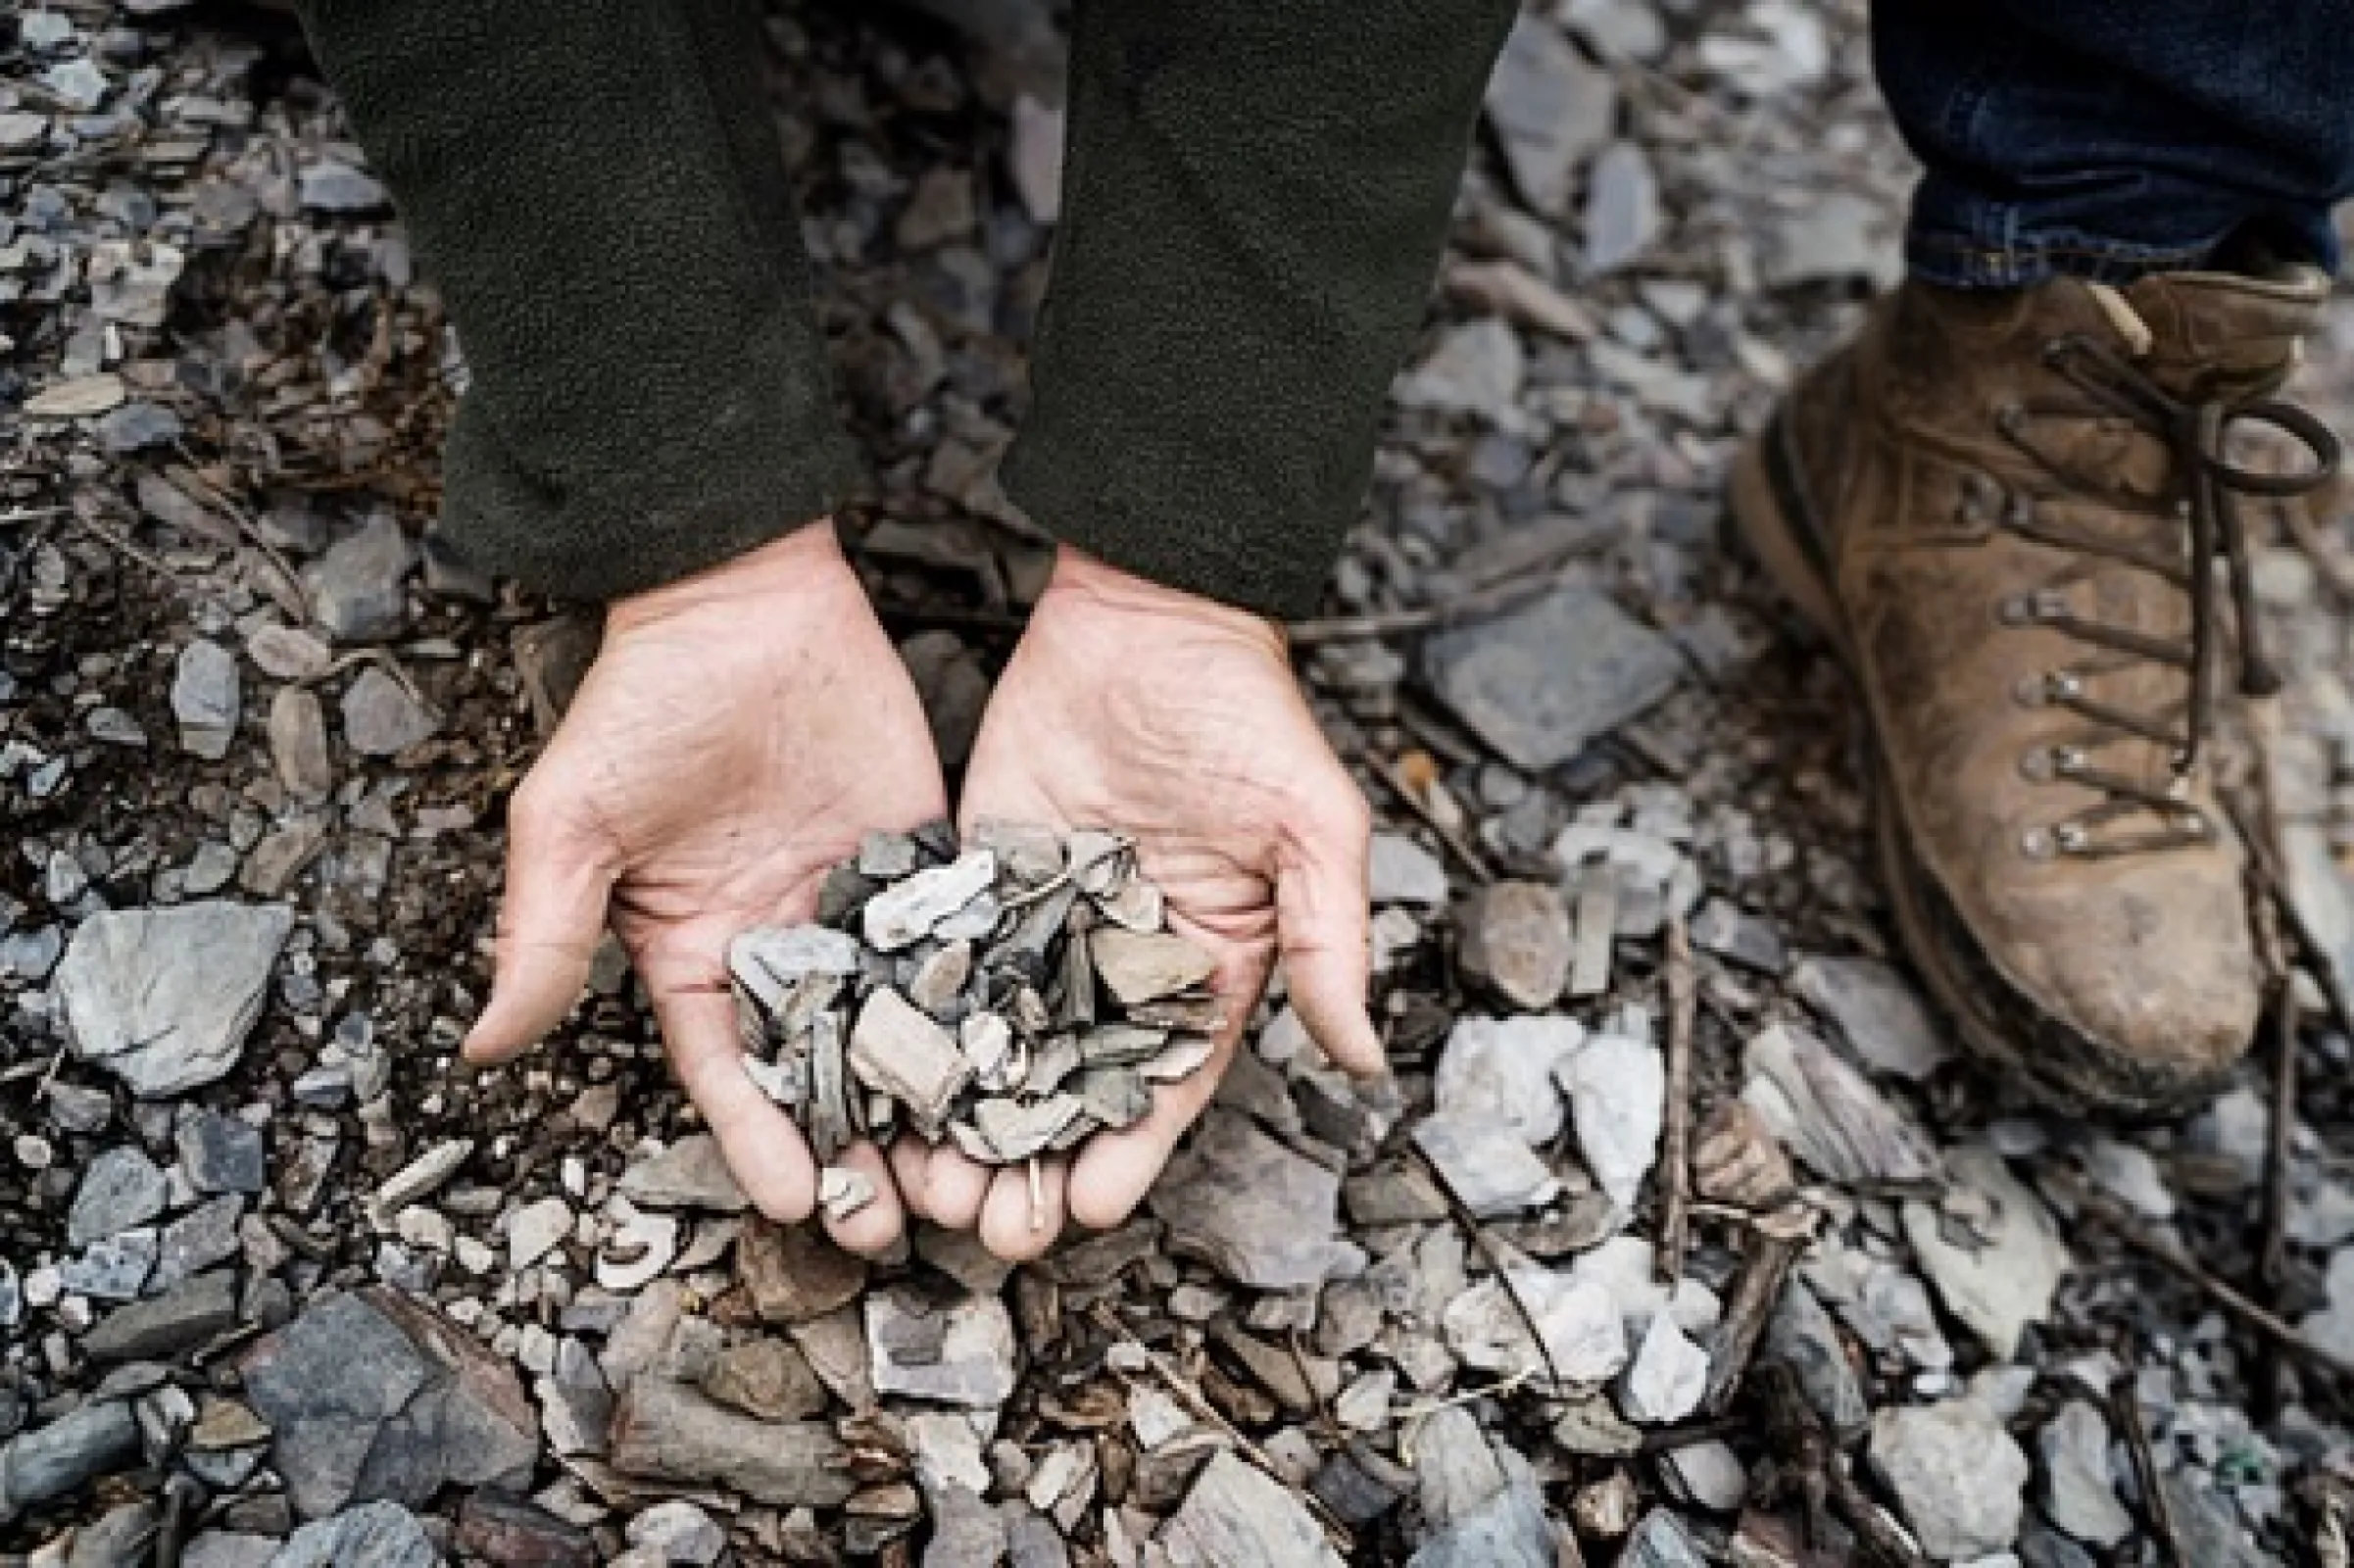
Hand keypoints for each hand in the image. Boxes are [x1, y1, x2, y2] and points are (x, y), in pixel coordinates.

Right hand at [467, 521, 944, 1254]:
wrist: (744, 599)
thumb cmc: (645, 703)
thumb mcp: (574, 823)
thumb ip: (547, 936)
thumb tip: (484, 1048)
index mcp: (695, 955)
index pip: (726, 1071)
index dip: (759, 1139)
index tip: (794, 1204)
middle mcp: (780, 948)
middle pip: (823, 1073)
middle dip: (855, 1152)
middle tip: (895, 1226)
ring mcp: (858, 910)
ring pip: (899, 1030)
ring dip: (927, 1105)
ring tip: (965, 1176)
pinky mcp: (924, 864)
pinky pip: (957, 950)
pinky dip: (983, 1013)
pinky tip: (1018, 1070)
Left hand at [901, 547, 1381, 1260]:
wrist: (1146, 613)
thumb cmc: (1245, 713)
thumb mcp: (1310, 828)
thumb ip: (1328, 942)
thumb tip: (1366, 1062)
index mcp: (1206, 969)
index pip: (1165, 1087)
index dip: (1129, 1154)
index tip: (1086, 1210)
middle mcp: (1120, 966)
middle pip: (1072, 1091)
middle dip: (1032, 1163)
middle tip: (988, 1226)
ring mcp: (1043, 930)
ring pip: (996, 1050)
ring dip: (964, 1122)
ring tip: (925, 1181)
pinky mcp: (978, 886)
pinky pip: (942, 971)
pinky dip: (913, 1033)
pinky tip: (878, 1088)